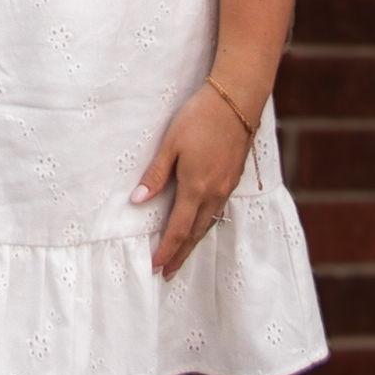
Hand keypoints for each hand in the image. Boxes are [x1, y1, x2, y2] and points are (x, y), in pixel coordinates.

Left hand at [136, 77, 253, 273]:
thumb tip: (138, 201)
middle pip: (196, 233)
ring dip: (194, 242)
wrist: (237, 100)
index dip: (167, 250)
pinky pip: (218, 210)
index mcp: (196, 187)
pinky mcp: (234, 178)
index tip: (155, 267)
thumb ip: (156, 174)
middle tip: (168, 273)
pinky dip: (207, 225)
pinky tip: (202, 225)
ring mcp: (227, 187)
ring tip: (183, 255)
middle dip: (181, 255)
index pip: (178, 229)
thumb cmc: (199, 117)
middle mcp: (214, 193)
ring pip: (209, 223)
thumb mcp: (171, 143)